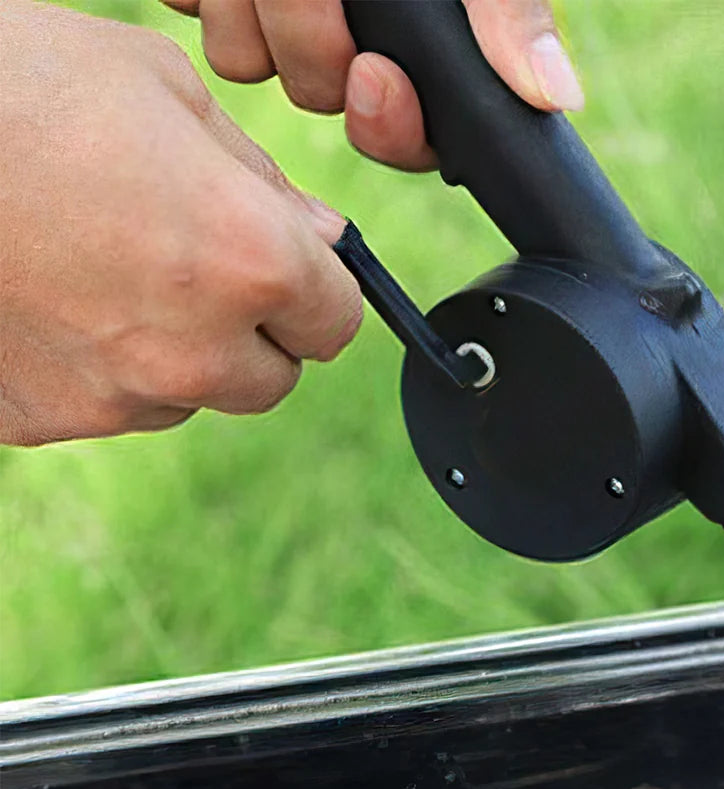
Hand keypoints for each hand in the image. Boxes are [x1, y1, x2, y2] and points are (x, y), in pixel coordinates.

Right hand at [0, 1, 360, 445]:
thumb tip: (321, 235)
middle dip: (251, 329)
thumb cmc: (13, 83)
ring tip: (99, 264)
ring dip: (174, 350)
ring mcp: (118, 396)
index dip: (316, 288)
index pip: (339, 321)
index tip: (287, 265)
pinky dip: (97, 364)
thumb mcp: (158, 87)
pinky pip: (109, 404)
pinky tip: (47, 295)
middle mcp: (197, 352)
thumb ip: (260, 179)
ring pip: (190, 394)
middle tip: (188, 262)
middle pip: (273, 377)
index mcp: (250, 262)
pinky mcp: (48, 418)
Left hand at [165, 0, 584, 171]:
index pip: (409, 137)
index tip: (377, 73)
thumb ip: (509, 10)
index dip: (392, 126)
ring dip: (257, 11)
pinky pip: (199, 14)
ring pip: (248, 63)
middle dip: (313, 43)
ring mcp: (271, 11)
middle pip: (319, 96)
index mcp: (412, 40)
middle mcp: (344, 33)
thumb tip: (559, 95)